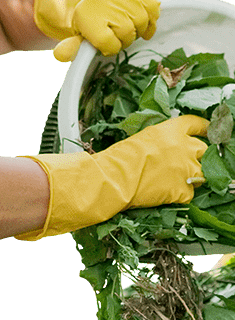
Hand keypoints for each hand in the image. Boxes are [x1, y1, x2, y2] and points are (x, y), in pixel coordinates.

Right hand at [16, 115, 207, 240]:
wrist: (112, 180)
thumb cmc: (117, 159)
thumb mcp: (140, 139)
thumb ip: (160, 140)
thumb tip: (164, 147)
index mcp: (172, 130)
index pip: (197, 124)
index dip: (203, 128)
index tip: (206, 131)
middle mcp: (185, 147)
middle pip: (204, 149)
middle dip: (196, 155)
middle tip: (183, 162)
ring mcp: (187, 170)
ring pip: (202, 173)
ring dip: (191, 176)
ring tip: (173, 180)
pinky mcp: (183, 190)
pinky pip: (189, 193)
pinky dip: (180, 194)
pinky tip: (166, 194)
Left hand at [33, 0, 159, 62]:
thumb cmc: (87, 18)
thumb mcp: (75, 34)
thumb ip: (70, 48)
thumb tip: (60, 55)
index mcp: (85, 16)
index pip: (106, 43)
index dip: (110, 49)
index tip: (108, 46)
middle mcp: (103, 0)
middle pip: (126, 33)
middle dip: (125, 40)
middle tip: (119, 37)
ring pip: (142, 21)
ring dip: (140, 30)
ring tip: (131, 30)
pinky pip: (152, 7)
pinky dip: (152, 18)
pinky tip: (145, 23)